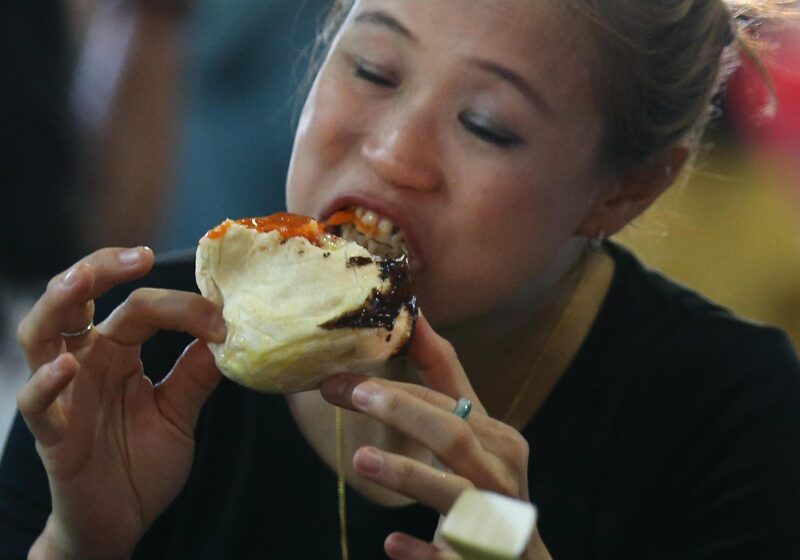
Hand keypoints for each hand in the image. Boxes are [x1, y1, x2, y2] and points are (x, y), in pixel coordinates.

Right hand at [16, 247, 224, 559]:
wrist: (120, 522)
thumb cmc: (142, 463)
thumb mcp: (179, 412)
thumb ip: (195, 375)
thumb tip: (228, 333)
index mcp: (117, 353)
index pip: (140, 308)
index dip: (181, 306)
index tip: (222, 318)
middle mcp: (86, 362)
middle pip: (75, 299)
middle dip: (100, 267)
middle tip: (139, 255)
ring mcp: (64, 394)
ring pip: (40, 334)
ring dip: (58, 303)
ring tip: (84, 281)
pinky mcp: (52, 434)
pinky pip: (36, 403)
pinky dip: (47, 381)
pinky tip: (67, 366)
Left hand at [321, 315, 548, 558]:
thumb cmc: (485, 485)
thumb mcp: (472, 431)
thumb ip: (444, 380)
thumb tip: (415, 318)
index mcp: (497, 440)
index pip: (446, 404)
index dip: (394, 386)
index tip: (340, 375)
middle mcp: (499, 476)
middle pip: (452, 437)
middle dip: (400, 411)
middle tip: (349, 394)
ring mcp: (493, 522)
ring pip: (454, 493)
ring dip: (408, 474)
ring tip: (361, 459)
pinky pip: (450, 556)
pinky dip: (422, 550)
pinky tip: (391, 542)